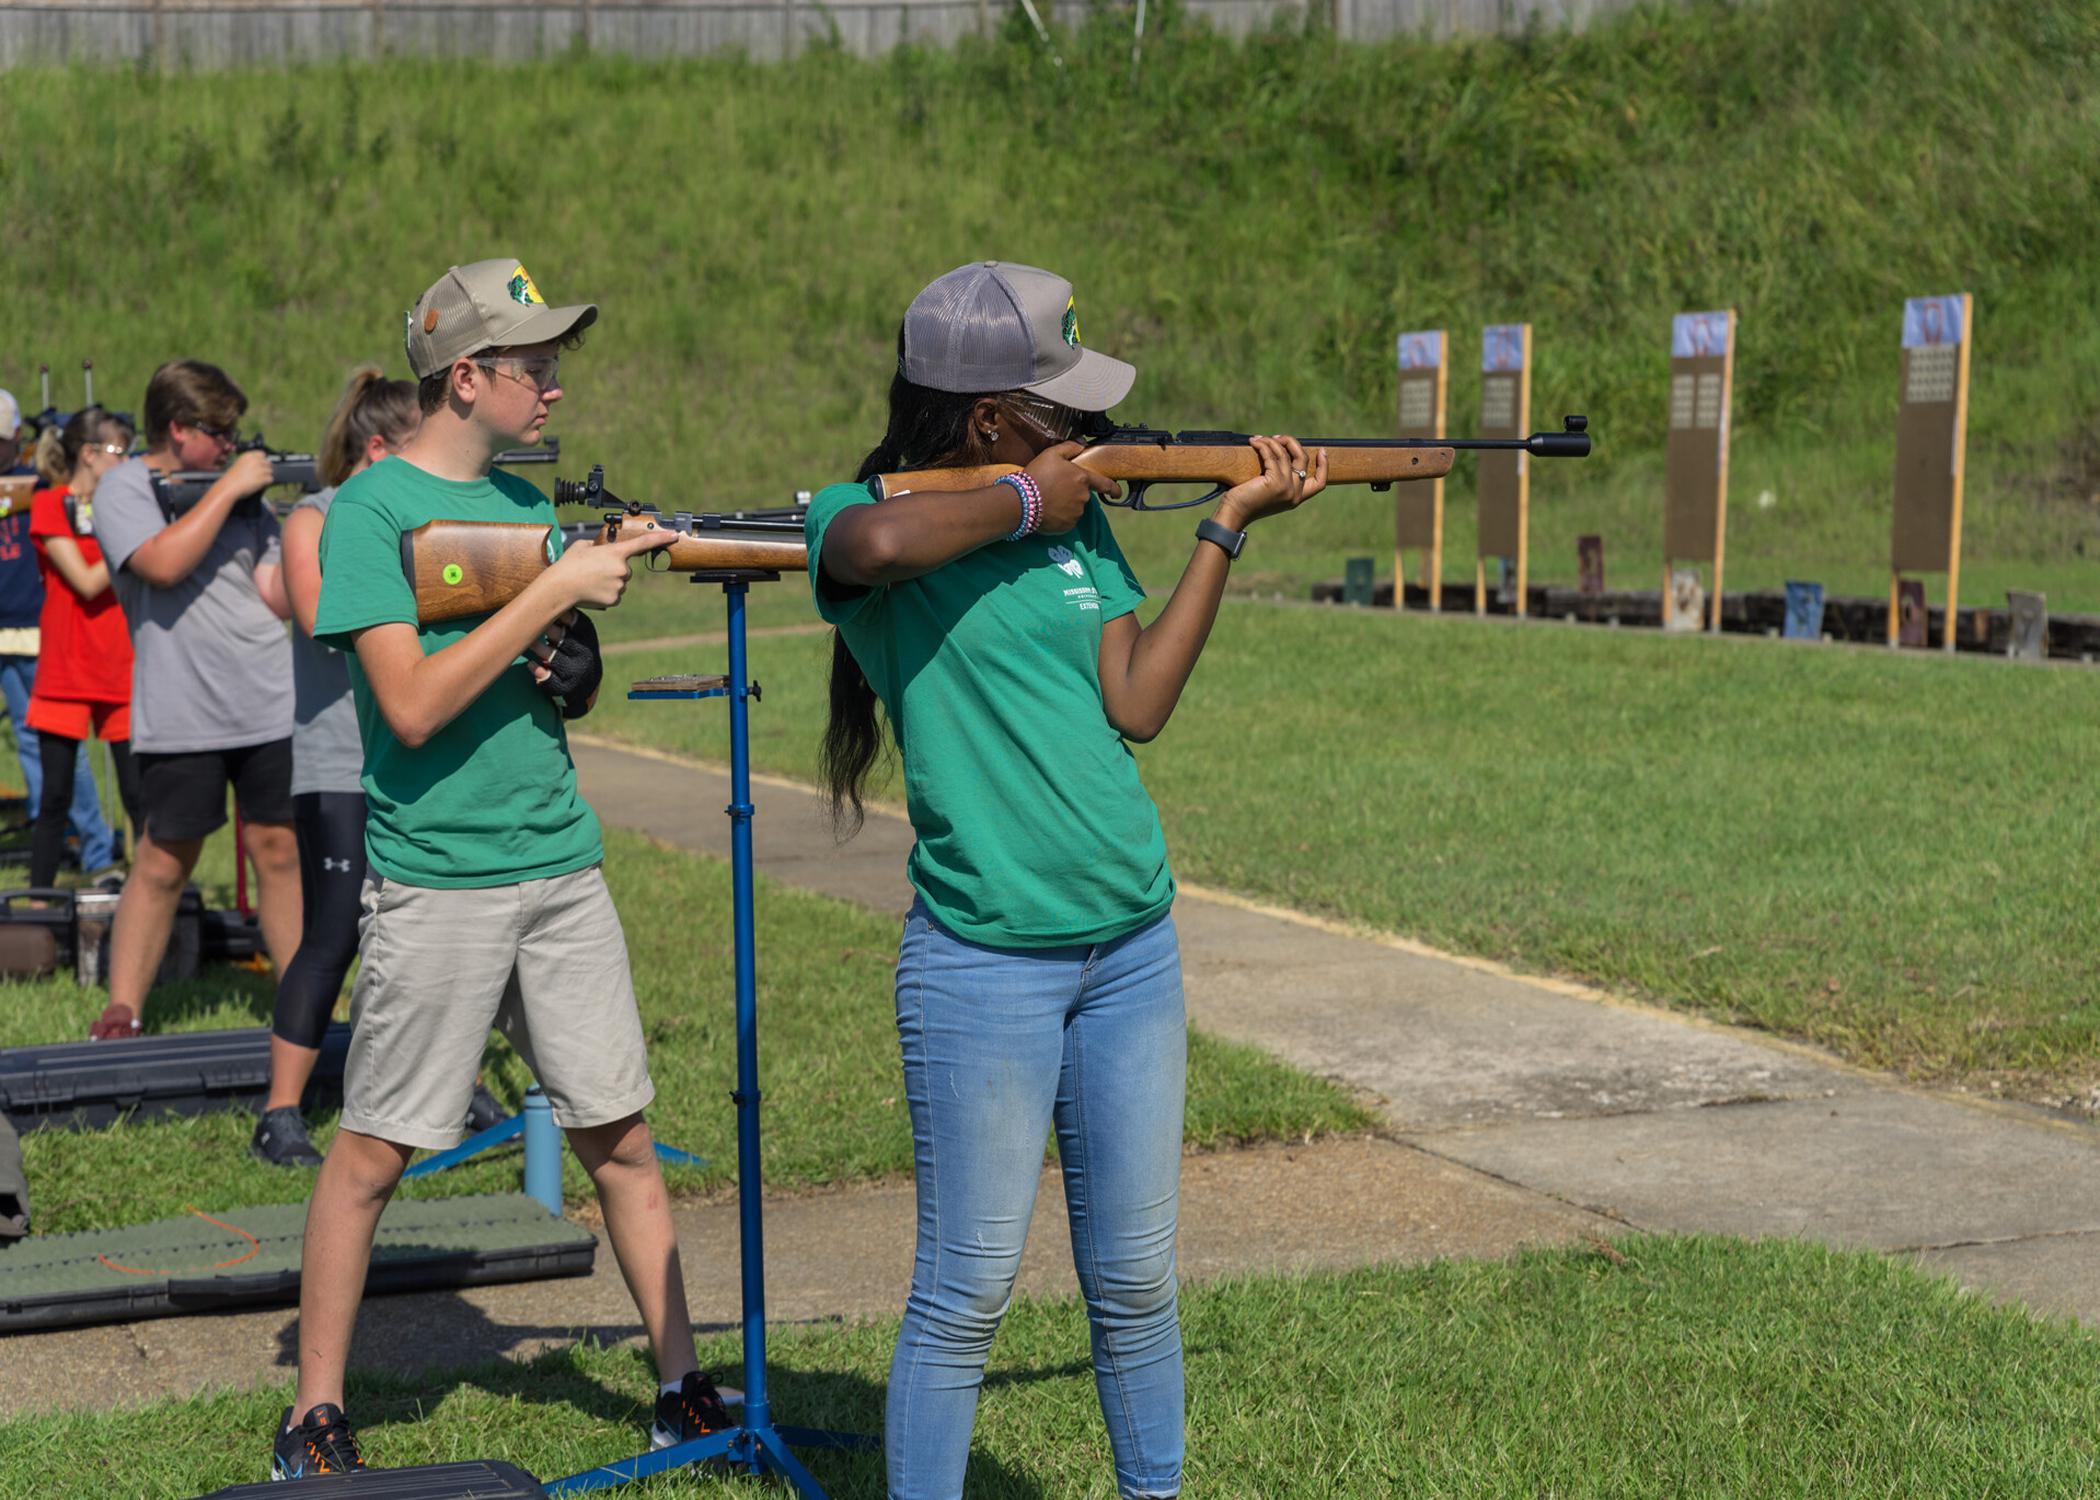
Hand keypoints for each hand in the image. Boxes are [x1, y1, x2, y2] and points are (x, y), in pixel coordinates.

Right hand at [221, 449, 276, 498]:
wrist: (229, 486)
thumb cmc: (232, 477)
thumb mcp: (239, 464)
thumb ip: (250, 462)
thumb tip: (260, 464)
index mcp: (249, 456)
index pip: (262, 454)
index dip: (263, 460)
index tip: (261, 465)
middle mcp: (256, 461)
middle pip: (268, 463)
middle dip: (265, 468)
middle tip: (260, 475)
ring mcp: (260, 469)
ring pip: (270, 471)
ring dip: (266, 476)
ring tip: (258, 480)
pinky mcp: (263, 478)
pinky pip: (270, 479)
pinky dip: (267, 482)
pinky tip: (260, 484)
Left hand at [530, 609, 603, 716]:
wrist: (586, 683)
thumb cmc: (573, 647)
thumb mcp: (576, 631)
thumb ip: (563, 615)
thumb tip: (540, 589)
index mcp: (587, 635)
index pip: (575, 621)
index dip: (558, 613)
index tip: (542, 604)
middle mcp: (586, 653)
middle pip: (563, 638)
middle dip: (546, 630)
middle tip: (528, 621)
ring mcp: (577, 672)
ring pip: (554, 658)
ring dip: (538, 649)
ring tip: (527, 642)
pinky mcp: (568, 688)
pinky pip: (550, 680)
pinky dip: (539, 672)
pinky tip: (531, 664)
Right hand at [542, 528, 673, 609]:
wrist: (560, 587)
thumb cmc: (569, 565)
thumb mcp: (582, 546)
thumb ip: (597, 545)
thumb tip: (599, 549)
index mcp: (615, 552)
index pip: (643, 543)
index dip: (661, 538)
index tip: (674, 535)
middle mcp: (622, 569)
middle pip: (626, 569)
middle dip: (614, 569)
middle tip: (594, 570)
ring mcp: (620, 585)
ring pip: (620, 583)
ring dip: (609, 582)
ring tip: (590, 580)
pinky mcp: (615, 599)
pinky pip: (615, 595)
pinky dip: (606, 593)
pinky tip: (593, 590)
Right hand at [1024, 441, 1122, 533]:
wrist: (1021, 501)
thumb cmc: (1036, 475)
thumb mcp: (1051, 454)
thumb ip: (1069, 447)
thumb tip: (1081, 445)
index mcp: (1082, 478)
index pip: (1104, 484)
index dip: (1113, 489)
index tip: (1118, 493)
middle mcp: (1083, 497)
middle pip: (1082, 495)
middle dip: (1072, 493)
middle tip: (1053, 489)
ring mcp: (1076, 513)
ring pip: (1074, 508)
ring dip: (1065, 505)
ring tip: (1047, 500)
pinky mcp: (1067, 526)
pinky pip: (1067, 520)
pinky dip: (1060, 517)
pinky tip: (1047, 510)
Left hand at [1215, 436, 1326, 529]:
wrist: (1234, 514)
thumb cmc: (1246, 501)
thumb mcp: (1269, 490)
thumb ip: (1281, 478)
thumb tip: (1282, 450)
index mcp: (1296, 498)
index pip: (1319, 483)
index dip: (1324, 466)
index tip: (1321, 451)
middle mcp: (1295, 494)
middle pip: (1303, 459)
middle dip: (1292, 442)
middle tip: (1277, 437)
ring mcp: (1286, 488)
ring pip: (1285, 454)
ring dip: (1272, 441)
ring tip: (1259, 439)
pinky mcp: (1275, 482)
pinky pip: (1271, 455)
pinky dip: (1263, 445)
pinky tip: (1253, 442)